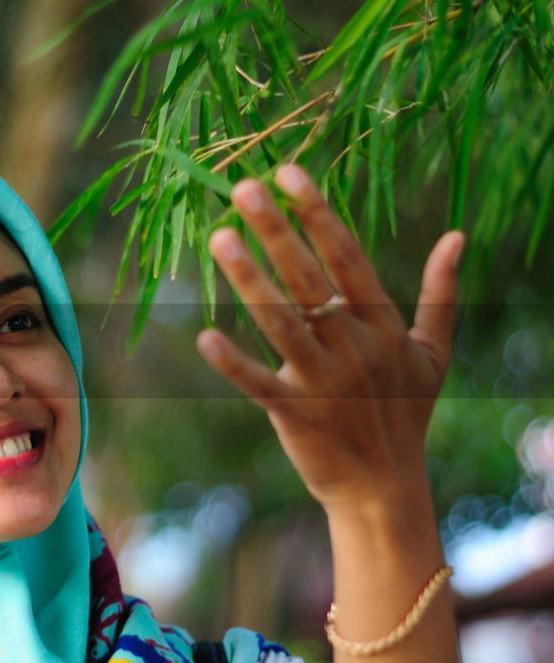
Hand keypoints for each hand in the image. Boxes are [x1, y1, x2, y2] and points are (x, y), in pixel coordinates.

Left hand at [196, 164, 465, 514]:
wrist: (384, 489)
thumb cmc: (404, 414)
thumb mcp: (432, 353)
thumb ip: (440, 294)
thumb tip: (457, 236)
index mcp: (381, 324)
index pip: (347, 257)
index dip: (317, 213)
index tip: (289, 173)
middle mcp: (354, 345)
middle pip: (310, 279)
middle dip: (277, 231)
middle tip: (243, 188)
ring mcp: (325, 380)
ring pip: (282, 321)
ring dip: (249, 279)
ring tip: (219, 238)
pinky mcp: (297, 415)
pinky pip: (260, 384)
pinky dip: (233, 362)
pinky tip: (204, 336)